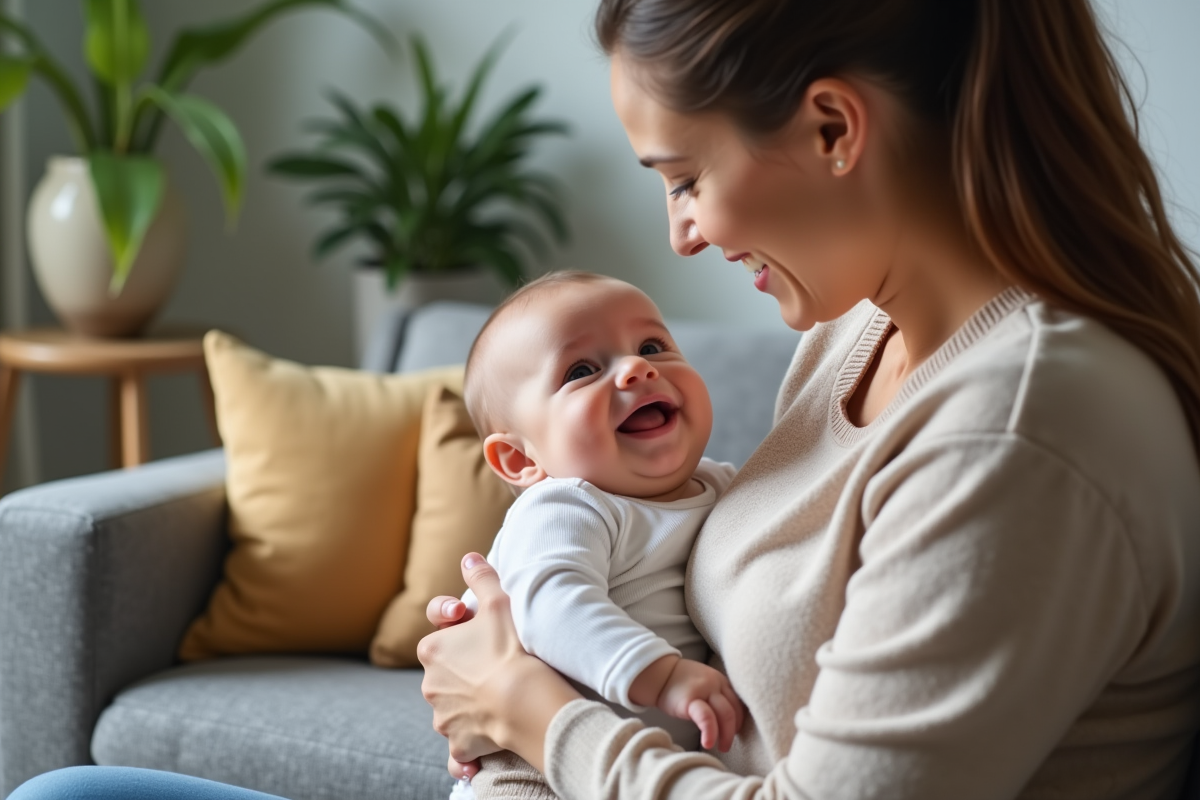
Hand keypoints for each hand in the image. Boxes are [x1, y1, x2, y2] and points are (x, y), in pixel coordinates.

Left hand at [418, 553, 581, 775]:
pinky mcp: (458, 742)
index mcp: (431, 649)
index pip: (437, 641)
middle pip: (446, 676)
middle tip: (494, 668)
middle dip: (464, 674)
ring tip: (497, 701)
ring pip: (453, 708)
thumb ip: (482, 577)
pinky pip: (460, 747)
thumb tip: (469, 556)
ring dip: (469, 706)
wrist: (522, 699)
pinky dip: (469, 748)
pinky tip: (484, 749)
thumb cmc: (510, 647)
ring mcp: (442, 715)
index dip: (458, 638)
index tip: (479, 638)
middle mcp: (429, 684)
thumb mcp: (497, 603)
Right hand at [657, 659, 744, 751]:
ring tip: (722, 747)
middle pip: (734, 710)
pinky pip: (706, 718)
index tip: (734, 733)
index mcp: (721, 681)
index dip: (740, 721)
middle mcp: (716, 683)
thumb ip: (718, 695)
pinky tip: (708, 743)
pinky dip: (711, 732)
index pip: (739, 703)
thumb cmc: (682, 682)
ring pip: (725, 714)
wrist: (659, 674)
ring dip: (727, 735)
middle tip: (727, 744)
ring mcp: (703, 691)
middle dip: (734, 731)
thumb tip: (731, 720)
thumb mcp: (705, 682)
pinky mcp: (689, 700)